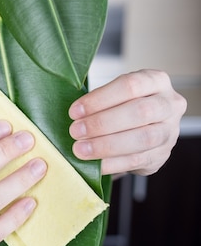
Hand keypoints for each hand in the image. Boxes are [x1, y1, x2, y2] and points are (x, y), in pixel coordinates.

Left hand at [69, 69, 186, 175]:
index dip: (100, 99)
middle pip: (140, 112)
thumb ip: (99, 101)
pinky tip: (94, 164)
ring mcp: (170, 131)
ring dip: (107, 145)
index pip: (131, 85)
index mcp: (156, 81)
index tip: (75, 111)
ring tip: (81, 149)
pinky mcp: (162, 155)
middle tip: (76, 131)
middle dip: (102, 123)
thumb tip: (74, 115)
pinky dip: (112, 163)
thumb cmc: (123, 106)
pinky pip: (138, 160)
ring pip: (143, 138)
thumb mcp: (114, 94)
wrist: (141, 128)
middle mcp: (169, 104)